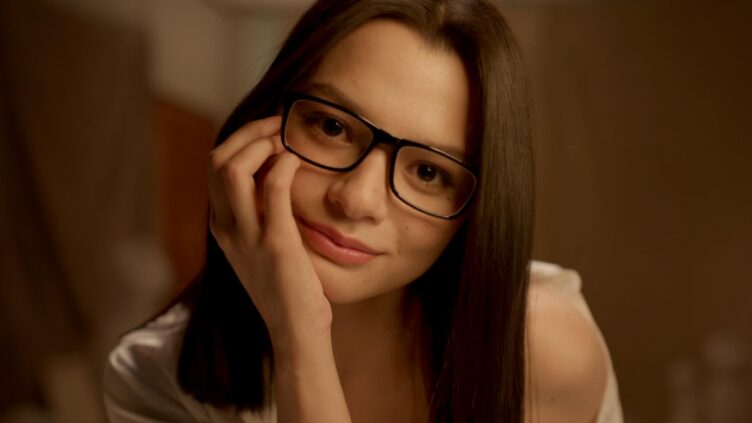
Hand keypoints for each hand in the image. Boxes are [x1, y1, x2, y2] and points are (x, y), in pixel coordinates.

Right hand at [207, 116, 332, 357]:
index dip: (240, 139)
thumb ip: (259, 211)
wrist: (294, 330)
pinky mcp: (276, 244)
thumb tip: (274, 170)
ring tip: (285, 143)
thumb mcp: (260, 244)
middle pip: (217, 160)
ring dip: (261, 143)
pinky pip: (272, 190)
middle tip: (277, 127)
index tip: (269, 132)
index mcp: (221, 225)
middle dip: (248, 133)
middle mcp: (226, 228)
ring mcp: (247, 236)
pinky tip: (297, 163)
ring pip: (233, 169)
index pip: (214, 165)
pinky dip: (284, 165)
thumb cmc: (285, 285)